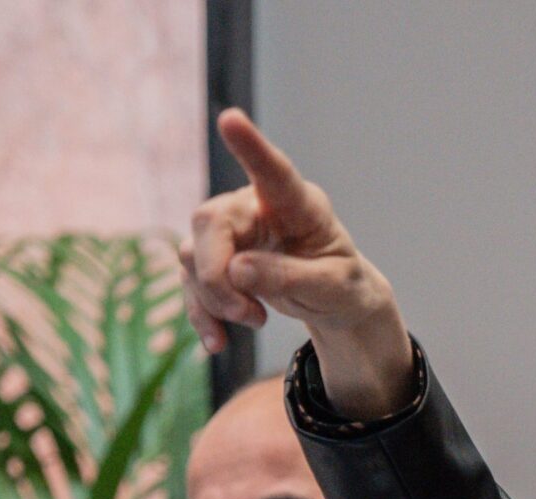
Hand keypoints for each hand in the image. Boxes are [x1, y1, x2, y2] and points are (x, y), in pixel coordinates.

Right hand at [182, 109, 413, 416]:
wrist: (337, 302)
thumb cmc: (343, 285)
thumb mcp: (332, 289)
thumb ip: (290, 278)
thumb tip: (236, 271)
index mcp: (300, 205)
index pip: (274, 171)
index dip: (251, 147)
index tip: (231, 119)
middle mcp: (259, 206)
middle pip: (211, 222)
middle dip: (217, 276)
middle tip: (249, 316)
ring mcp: (234, 230)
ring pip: (193, 253)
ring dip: (214, 299)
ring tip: (255, 322)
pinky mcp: (218, 258)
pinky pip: (192, 281)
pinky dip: (202, 313)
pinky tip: (217, 342)